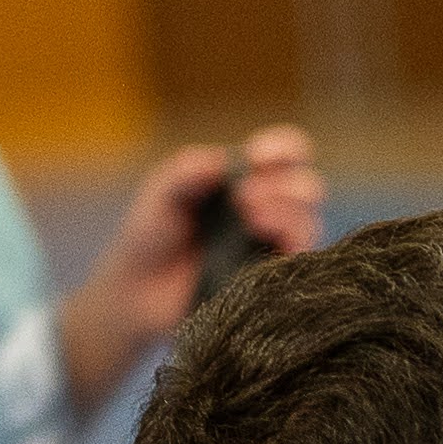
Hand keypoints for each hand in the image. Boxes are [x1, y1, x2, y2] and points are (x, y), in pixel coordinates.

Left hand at [61, 124, 322, 404]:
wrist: (134, 293)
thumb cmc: (150, 236)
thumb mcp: (162, 195)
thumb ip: (187, 172)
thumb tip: (223, 162)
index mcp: (248, 178)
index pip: (289, 153)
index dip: (283, 149)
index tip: (256, 157)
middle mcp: (269, 210)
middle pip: (308, 189)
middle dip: (283, 187)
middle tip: (244, 198)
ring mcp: (271, 248)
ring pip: (308, 225)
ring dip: (287, 215)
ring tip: (251, 219)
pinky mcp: (269, 283)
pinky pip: (298, 266)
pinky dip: (288, 250)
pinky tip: (262, 246)